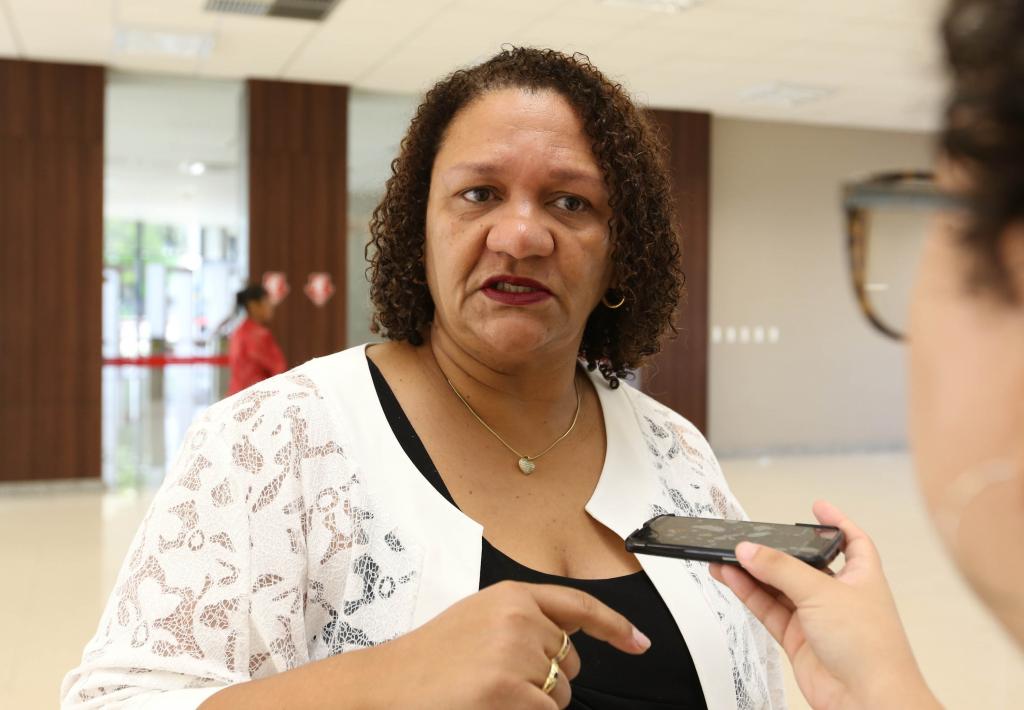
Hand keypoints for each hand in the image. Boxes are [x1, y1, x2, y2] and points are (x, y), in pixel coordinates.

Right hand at [376, 580, 650, 708]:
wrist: (387, 685)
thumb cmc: (429, 661)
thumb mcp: (479, 620)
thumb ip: (524, 622)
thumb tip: (564, 648)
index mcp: (512, 596)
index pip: (579, 606)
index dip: (615, 626)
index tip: (638, 642)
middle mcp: (520, 618)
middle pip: (569, 662)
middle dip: (547, 679)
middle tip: (497, 680)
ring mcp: (515, 653)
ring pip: (559, 694)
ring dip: (534, 703)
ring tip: (488, 693)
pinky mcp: (509, 690)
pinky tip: (490, 705)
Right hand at [709, 500, 939, 709]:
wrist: (868, 700)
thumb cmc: (871, 649)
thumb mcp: (823, 593)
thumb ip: (780, 569)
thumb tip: (749, 550)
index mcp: (861, 577)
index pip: (851, 541)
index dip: (837, 523)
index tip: (819, 507)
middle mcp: (839, 596)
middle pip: (803, 564)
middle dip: (777, 552)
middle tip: (750, 537)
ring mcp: (817, 619)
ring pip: (779, 588)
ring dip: (754, 573)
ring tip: (726, 556)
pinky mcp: (798, 640)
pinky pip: (768, 609)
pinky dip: (748, 594)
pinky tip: (731, 578)